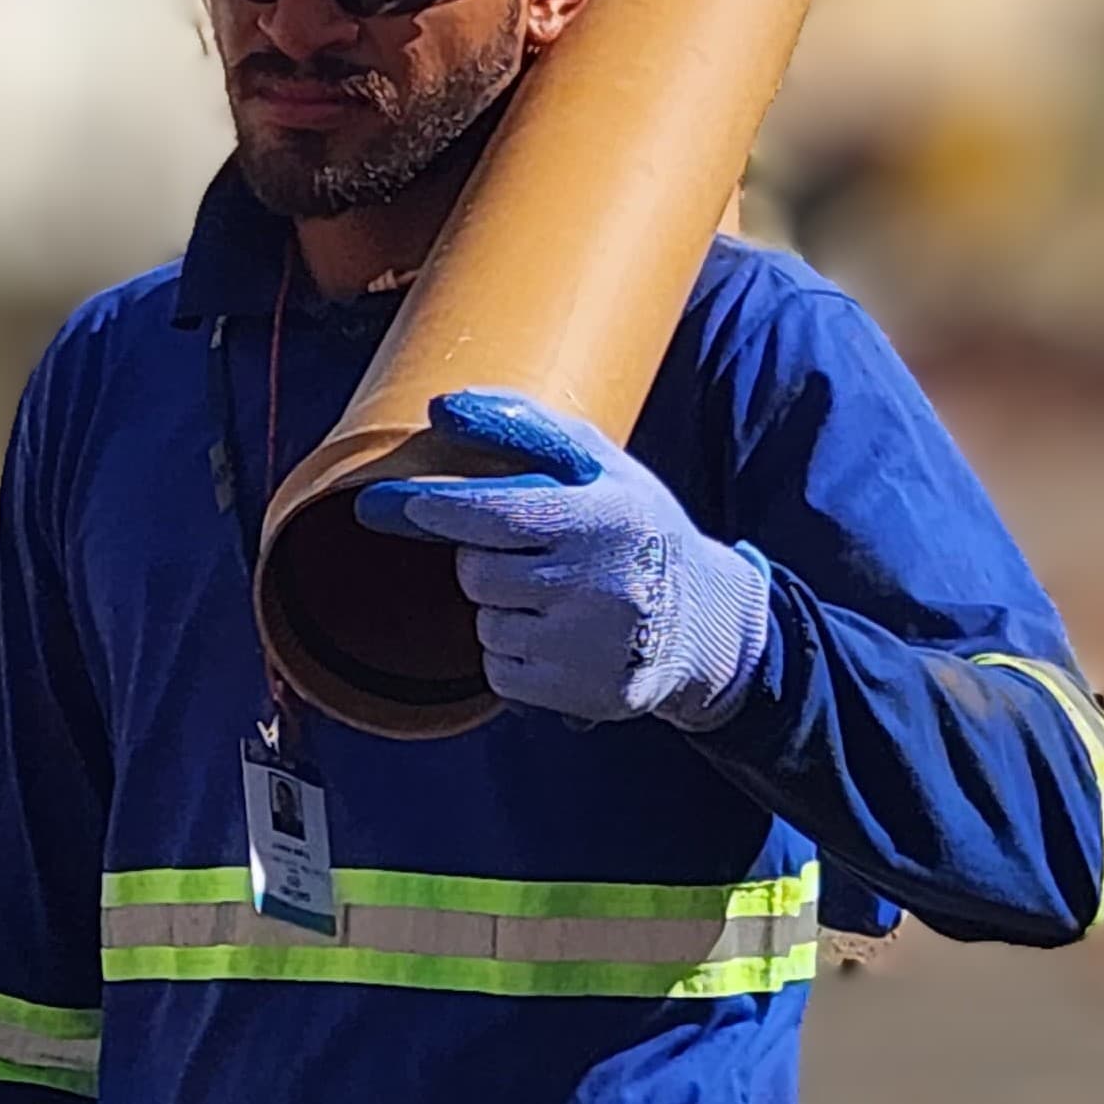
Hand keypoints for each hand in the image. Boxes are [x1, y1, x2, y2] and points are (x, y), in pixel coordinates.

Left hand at [353, 391, 770, 730]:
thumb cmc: (635, 526)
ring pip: (484, 624)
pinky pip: (498, 671)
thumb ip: (525, 426)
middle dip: (484, 559)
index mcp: (605, 518)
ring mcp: (589, 647)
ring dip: (500, 608)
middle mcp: (600, 585)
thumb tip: (443, 408)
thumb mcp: (601, 464)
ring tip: (557, 597)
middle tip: (529, 553)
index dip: (440, 509)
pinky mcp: (579, 694)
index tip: (398, 504)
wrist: (705, 620)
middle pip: (477, 573)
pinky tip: (557, 637)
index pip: (498, 515)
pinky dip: (511, 654)